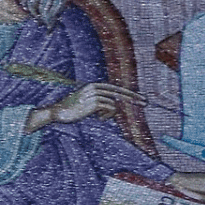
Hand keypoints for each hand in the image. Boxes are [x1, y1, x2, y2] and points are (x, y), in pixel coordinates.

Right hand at [26, 82, 142, 130]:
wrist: (58, 112)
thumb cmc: (72, 110)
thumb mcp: (86, 103)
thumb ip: (99, 102)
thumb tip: (113, 108)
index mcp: (94, 86)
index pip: (116, 88)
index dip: (129, 92)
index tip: (141, 97)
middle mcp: (95, 87)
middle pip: (120, 92)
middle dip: (134, 97)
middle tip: (146, 102)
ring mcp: (95, 94)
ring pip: (114, 104)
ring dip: (109, 114)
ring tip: (99, 117)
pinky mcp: (94, 102)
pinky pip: (109, 109)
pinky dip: (106, 116)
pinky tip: (97, 118)